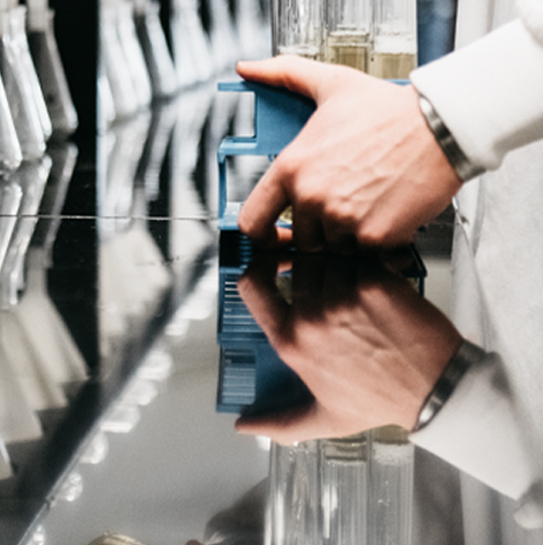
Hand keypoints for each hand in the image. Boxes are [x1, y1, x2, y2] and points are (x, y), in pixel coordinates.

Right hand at [234, 251, 462, 442]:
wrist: (435, 391)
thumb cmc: (381, 401)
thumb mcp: (325, 418)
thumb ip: (280, 422)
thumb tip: (244, 427)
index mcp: (291, 342)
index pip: (251, 285)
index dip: (258, 265)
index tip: (271, 261)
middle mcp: (311, 317)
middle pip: (297, 262)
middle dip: (312, 263)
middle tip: (330, 275)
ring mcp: (342, 297)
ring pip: (329, 254)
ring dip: (341, 260)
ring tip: (358, 281)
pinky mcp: (374, 283)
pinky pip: (360, 255)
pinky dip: (369, 261)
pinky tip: (378, 280)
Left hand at [236, 56, 461, 249]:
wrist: (441, 126)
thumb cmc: (388, 109)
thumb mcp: (328, 83)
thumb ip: (283, 75)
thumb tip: (249, 67)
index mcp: (292, 167)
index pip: (252, 220)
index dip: (261, 233)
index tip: (272, 234)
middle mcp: (312, 196)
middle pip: (302, 237)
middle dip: (319, 225)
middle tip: (342, 201)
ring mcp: (343, 220)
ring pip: (335, 247)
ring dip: (349, 232)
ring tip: (367, 198)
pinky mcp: (376, 237)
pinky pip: (368, 252)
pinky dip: (379, 239)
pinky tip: (387, 208)